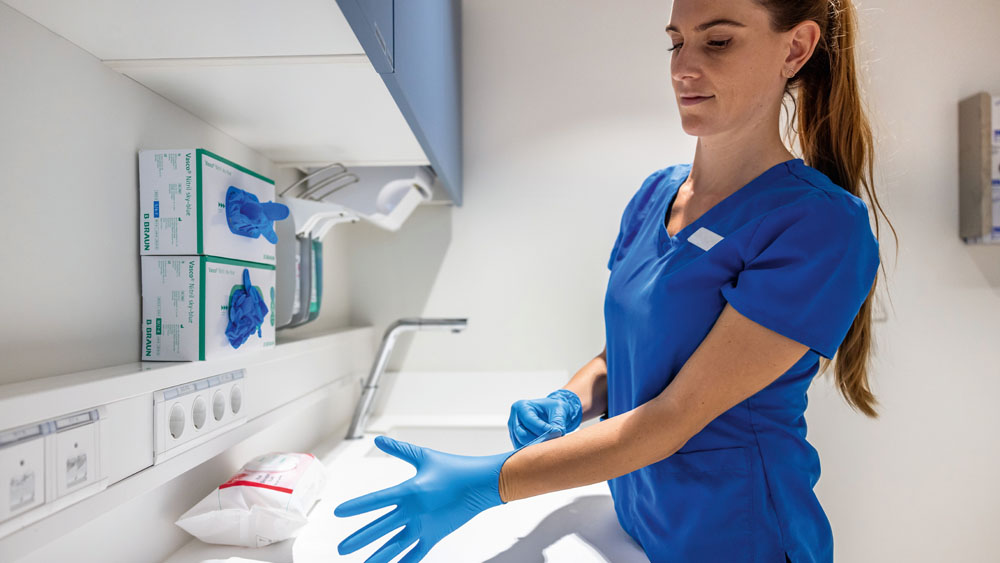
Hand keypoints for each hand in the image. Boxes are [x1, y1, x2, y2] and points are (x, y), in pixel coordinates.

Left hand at [334, 435, 515, 562]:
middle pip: (381, 528)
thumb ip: (399, 450)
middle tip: (341, 549)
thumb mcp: (425, 456)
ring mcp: (425, 526)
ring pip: (396, 545)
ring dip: (378, 556)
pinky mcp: (436, 535)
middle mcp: (415, 511)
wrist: (483, 484)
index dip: (356, 506)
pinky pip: (417, 553)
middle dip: (359, 538)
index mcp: (410, 490)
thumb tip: (379, 441)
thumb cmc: (455, 468)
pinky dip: (404, 562)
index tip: (339, 512)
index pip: (377, 500)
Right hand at [507, 389, 581, 448]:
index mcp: (521, 406)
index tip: (557, 433)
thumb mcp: (558, 410)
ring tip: (549, 444)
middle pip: (522, 435)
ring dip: (536, 447)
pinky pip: (522, 449)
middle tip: (553, 441)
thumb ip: (557, 421)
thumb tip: (557, 432)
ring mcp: (513, 430)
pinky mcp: (515, 440)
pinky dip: (532, 451)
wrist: (551, 412)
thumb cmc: (553, 408)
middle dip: (539, 440)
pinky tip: (544, 448)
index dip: (543, 430)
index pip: (529, 421)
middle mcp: (514, 418)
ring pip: (521, 444)